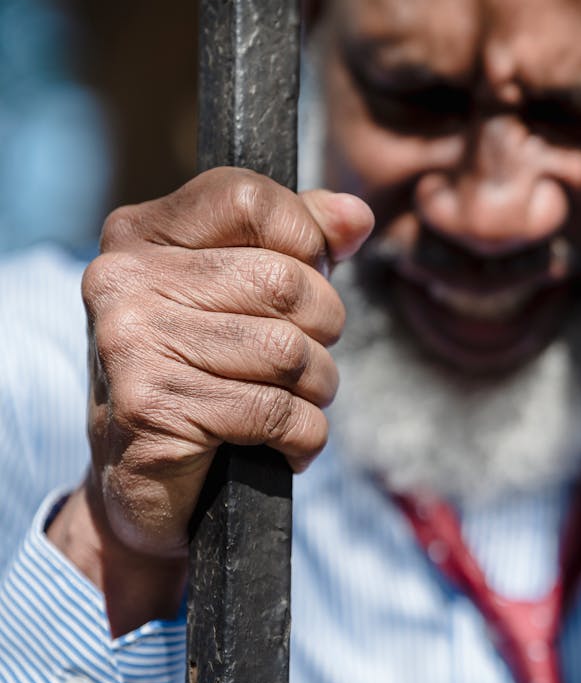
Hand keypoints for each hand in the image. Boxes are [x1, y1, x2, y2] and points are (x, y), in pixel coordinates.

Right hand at [48, 168, 372, 633]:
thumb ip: (296, 242)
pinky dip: (303, 436)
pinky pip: (276, 413)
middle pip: (283, 280)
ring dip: (317, 386)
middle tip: (306, 357)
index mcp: (139, 234)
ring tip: (297, 401)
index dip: (304, 238)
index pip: (249, 198)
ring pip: (288, 351)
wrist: (138, 484)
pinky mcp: (151, 407)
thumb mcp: (237, 294)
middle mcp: (124, 279)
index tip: (309, 275)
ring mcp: (131, 343)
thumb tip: (354, 217)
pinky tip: (283, 444)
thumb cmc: (197, 374)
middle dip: (323, 325)